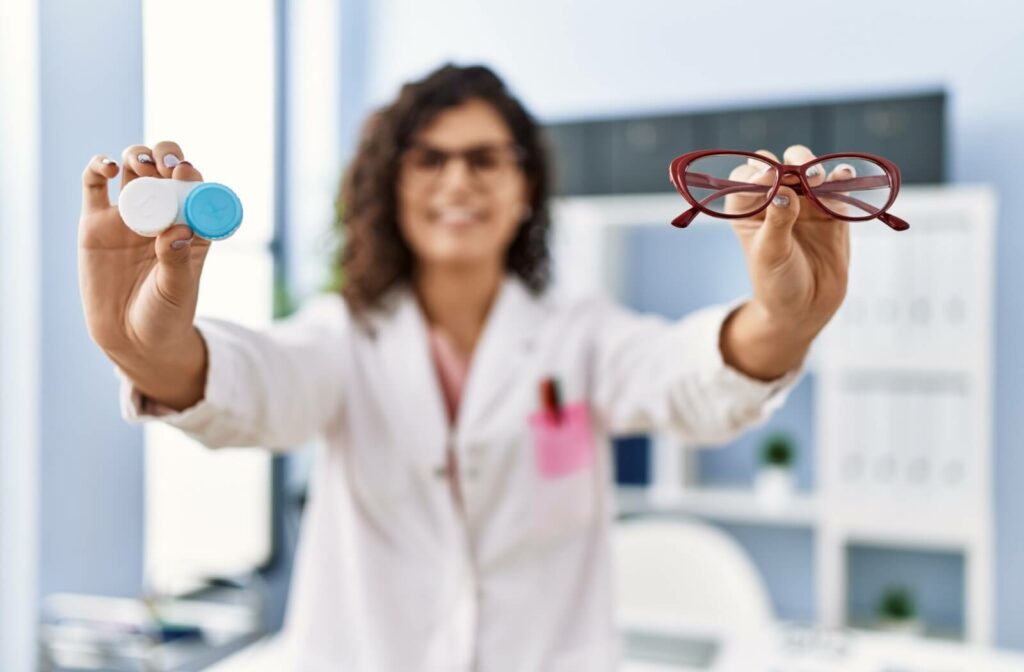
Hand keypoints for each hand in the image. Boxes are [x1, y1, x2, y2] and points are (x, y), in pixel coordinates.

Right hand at [79, 141, 211, 356]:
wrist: (131, 338)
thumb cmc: (165, 314)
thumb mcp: (177, 290)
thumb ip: (177, 261)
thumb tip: (176, 230)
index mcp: (191, 226)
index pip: (194, 189)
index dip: (191, 175)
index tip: (186, 172)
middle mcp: (161, 214)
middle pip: (164, 170)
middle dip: (166, 156)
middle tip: (166, 164)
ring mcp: (128, 216)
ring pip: (133, 170)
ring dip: (138, 157)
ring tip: (143, 166)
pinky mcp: (96, 222)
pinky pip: (93, 185)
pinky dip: (98, 167)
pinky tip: (107, 166)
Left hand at [727, 144, 850, 335]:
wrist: (806, 308)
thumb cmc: (776, 283)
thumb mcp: (771, 254)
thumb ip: (777, 221)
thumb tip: (783, 190)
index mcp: (748, 209)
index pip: (746, 179)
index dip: (756, 174)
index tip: (768, 178)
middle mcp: (775, 199)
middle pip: (780, 165)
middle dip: (789, 163)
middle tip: (799, 173)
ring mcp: (805, 202)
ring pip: (808, 170)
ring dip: (813, 166)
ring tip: (817, 178)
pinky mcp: (832, 209)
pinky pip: (837, 186)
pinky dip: (841, 177)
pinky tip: (843, 175)